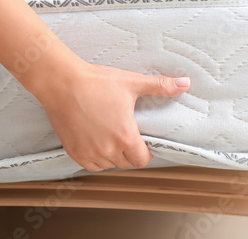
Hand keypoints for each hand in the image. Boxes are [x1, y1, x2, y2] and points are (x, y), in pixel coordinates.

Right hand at [32, 61, 190, 171]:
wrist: (62, 82)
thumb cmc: (97, 82)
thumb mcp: (132, 82)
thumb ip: (161, 86)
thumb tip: (185, 84)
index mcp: (125, 137)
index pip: (143, 160)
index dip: (146, 152)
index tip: (144, 141)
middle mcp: (107, 150)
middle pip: (127, 162)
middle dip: (131, 152)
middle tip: (128, 135)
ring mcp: (89, 152)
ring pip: (108, 165)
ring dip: (113, 156)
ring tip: (112, 136)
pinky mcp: (73, 151)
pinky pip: (91, 165)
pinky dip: (96, 158)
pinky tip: (97, 141)